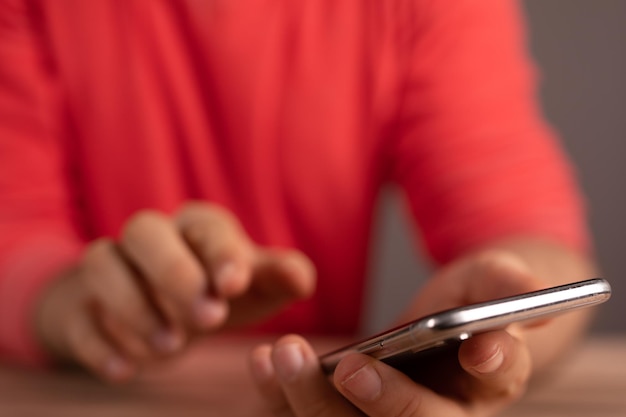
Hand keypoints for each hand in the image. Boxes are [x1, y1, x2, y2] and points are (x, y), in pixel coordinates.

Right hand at [35, 202, 315, 381]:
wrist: (156, 306)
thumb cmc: (215, 289)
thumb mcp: (251, 285)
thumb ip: (279, 278)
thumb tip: (301, 278)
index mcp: (197, 227)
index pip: (206, 226)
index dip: (220, 253)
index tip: (234, 286)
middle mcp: (150, 239)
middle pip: (144, 230)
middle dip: (174, 273)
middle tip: (207, 319)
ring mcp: (111, 268)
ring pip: (101, 263)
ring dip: (133, 306)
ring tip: (170, 347)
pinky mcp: (83, 304)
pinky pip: (78, 314)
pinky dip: (97, 342)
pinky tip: (125, 370)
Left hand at [250, 250, 545, 416]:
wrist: (423, 332)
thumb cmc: (456, 307)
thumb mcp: (478, 283)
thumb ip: (499, 282)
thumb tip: (531, 285)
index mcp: (480, 384)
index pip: (496, 381)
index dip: (491, 367)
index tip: (477, 347)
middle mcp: (435, 415)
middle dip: (386, 402)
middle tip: (351, 368)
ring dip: (313, 400)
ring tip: (285, 353)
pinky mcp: (341, 414)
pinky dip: (281, 397)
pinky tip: (264, 363)